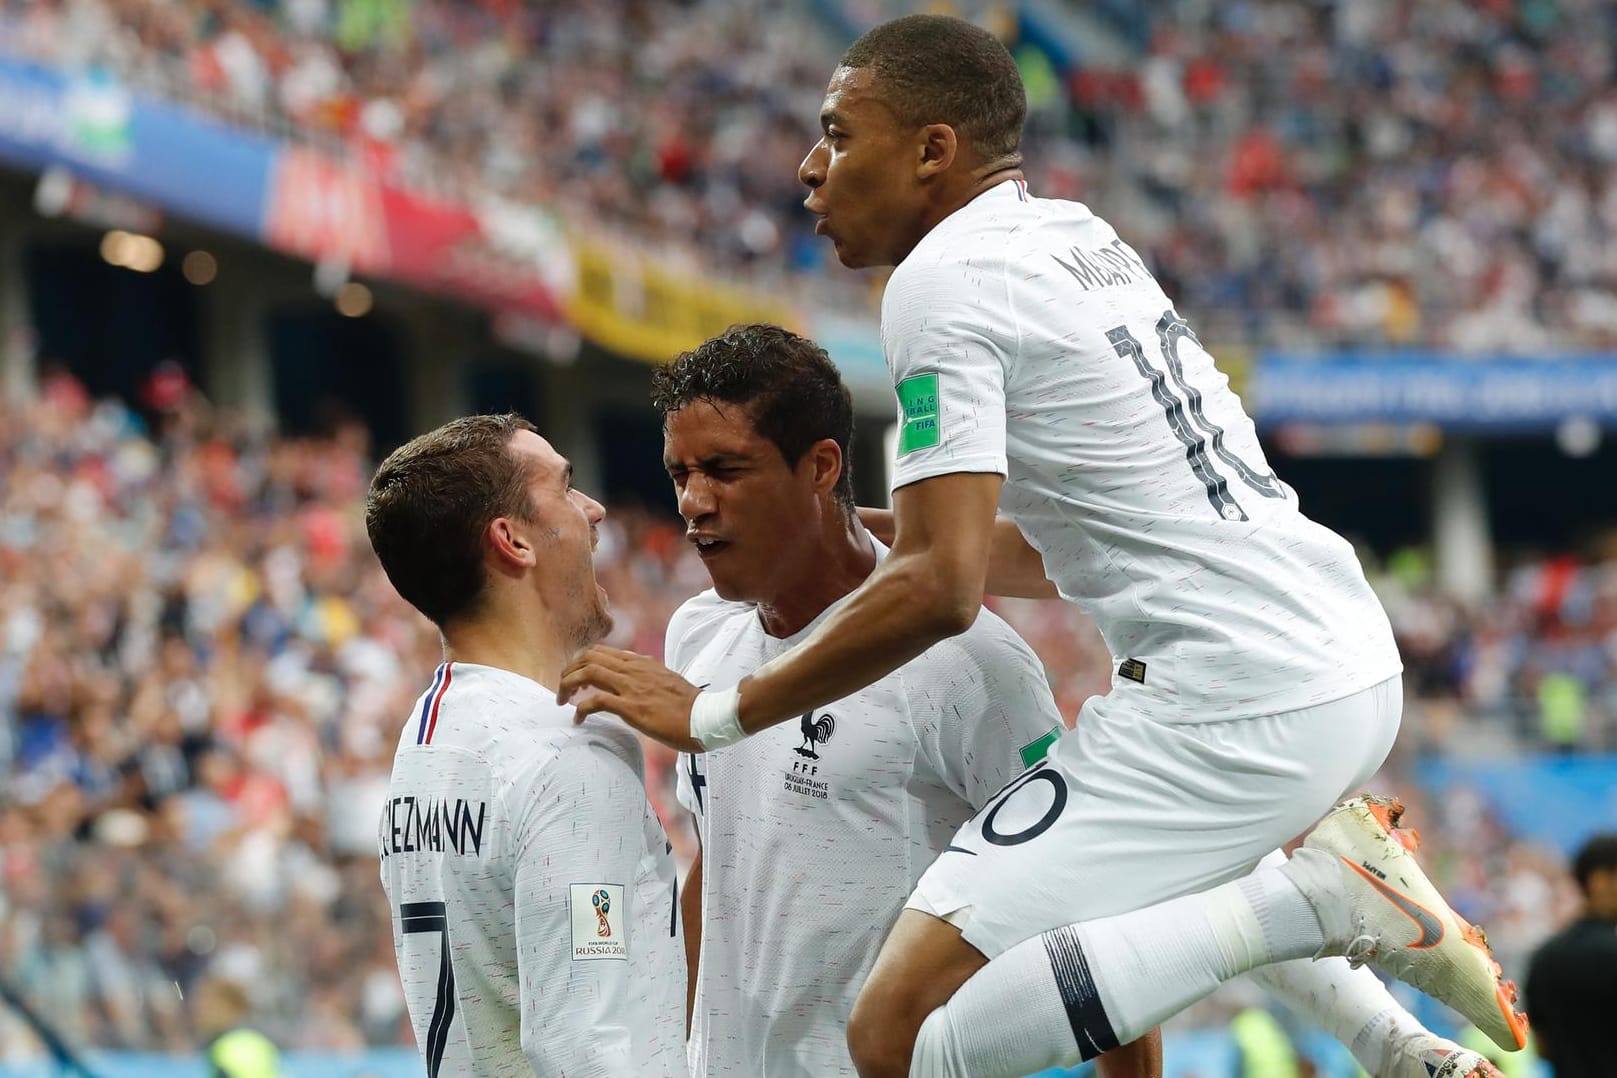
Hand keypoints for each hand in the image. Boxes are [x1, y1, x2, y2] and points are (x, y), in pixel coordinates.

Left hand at [558, 645, 704, 751]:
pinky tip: (578, 719)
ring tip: (563, 700)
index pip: (602, 651)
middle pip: (588, 657)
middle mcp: (634, 669)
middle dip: (569, 671)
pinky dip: (581, 709)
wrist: (707, 717)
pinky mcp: (632, 707)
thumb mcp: (667, 681)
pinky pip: (596, 701)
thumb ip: (648, 676)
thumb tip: (637, 677)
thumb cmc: (690, 705)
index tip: (576, 677)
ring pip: (588, 672)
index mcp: (641, 663)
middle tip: (563, 689)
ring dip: (568, 685)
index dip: (582, 661)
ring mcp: (632, 687)